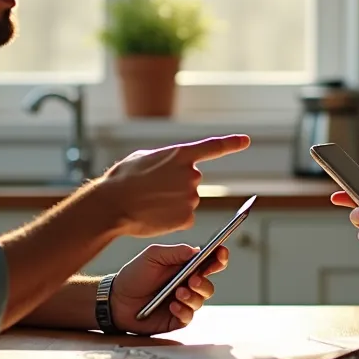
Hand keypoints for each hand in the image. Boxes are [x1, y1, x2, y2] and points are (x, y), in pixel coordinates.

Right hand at [100, 135, 250, 236]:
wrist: (112, 205)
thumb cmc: (122, 180)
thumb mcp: (142, 157)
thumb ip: (164, 159)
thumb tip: (171, 168)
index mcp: (180, 154)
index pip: (213, 147)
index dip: (232, 143)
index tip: (246, 141)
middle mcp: (191, 174)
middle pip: (191, 180)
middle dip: (176, 185)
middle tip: (153, 190)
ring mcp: (191, 197)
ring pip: (187, 200)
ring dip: (172, 202)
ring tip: (149, 202)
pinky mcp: (188, 217)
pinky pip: (184, 217)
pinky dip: (172, 218)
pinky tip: (155, 215)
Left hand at [111, 243, 229, 334]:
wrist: (116, 299)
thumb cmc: (134, 275)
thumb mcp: (152, 256)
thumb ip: (174, 252)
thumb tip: (197, 250)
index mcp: (185, 268)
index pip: (209, 263)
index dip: (219, 258)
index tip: (221, 253)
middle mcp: (187, 285)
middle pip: (208, 284)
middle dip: (203, 282)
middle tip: (192, 279)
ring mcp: (183, 303)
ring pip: (200, 301)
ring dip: (192, 296)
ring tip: (177, 293)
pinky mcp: (176, 319)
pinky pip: (188, 317)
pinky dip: (183, 310)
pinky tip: (173, 306)